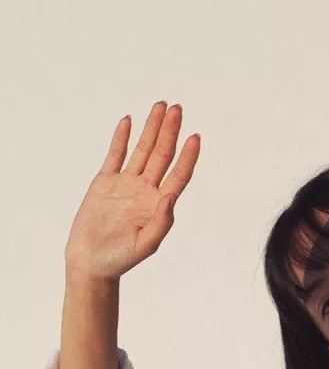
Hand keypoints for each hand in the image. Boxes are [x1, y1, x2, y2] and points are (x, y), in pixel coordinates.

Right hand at [64, 101, 200, 278]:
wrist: (91, 262)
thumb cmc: (121, 259)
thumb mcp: (146, 245)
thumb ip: (161, 223)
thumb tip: (170, 198)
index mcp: (158, 205)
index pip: (178, 176)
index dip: (187, 157)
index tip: (195, 137)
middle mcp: (145, 191)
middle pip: (161, 156)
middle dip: (170, 132)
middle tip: (178, 109)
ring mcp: (126, 184)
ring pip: (141, 150)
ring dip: (151, 129)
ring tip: (161, 106)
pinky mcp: (105, 182)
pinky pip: (115, 155)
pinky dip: (121, 138)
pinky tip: (129, 121)